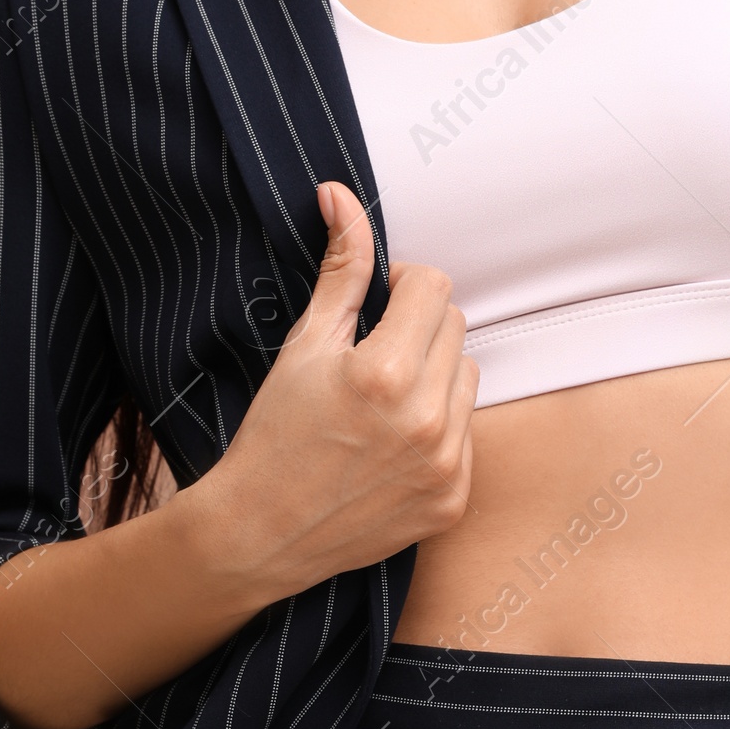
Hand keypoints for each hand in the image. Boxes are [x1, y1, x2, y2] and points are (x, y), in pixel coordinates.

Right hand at [198, 181, 478, 600]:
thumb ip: (340, 270)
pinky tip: (391, 446)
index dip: (401, 287)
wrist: (261, 533)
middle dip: (417, 330)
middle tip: (370, 358)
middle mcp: (427, 420)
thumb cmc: (273, 434)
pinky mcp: (454, 500)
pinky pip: (469, 434)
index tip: (374, 309)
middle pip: (455, 327)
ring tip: (382, 404)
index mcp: (386, 372)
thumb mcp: (304, 345)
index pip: (433, 287)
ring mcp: (446, 465)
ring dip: (435, 377)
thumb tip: (342, 195)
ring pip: (469, 377)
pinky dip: (440, 429)